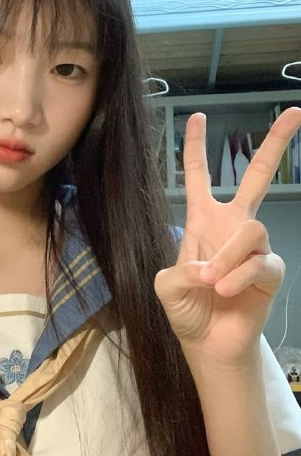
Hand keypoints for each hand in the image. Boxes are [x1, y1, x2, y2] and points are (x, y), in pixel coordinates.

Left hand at [154, 107, 300, 366]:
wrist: (208, 342)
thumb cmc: (187, 309)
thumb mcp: (166, 287)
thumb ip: (179, 271)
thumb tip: (208, 267)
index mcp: (202, 222)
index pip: (199, 177)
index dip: (197, 148)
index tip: (198, 118)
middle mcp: (233, 227)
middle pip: (258, 177)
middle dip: (275, 144)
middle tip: (293, 113)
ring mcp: (254, 248)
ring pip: (252, 230)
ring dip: (229, 258)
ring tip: (211, 284)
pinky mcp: (270, 269)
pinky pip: (261, 263)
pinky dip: (239, 278)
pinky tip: (225, 291)